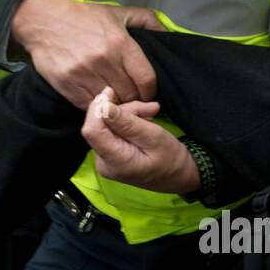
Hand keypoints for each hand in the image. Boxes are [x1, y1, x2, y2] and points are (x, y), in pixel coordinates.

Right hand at [11, 0, 165, 108]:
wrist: (42, 21)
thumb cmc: (82, 17)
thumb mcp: (117, 12)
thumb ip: (147, 20)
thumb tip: (168, 33)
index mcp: (120, 43)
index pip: (147, 80)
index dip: (151, 90)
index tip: (147, 91)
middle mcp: (104, 60)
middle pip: (131, 95)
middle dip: (134, 98)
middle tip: (131, 95)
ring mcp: (85, 75)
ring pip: (113, 104)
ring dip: (116, 103)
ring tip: (115, 96)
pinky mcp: (68, 86)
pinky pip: (92, 107)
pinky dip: (98, 105)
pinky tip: (98, 96)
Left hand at [82, 87, 199, 193]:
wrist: (178, 176)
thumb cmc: (171, 160)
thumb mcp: (154, 137)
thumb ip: (128, 123)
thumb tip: (104, 107)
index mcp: (115, 162)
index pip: (92, 131)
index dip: (97, 108)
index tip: (111, 93)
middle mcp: (104, 162)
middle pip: (100, 125)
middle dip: (122, 110)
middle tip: (150, 108)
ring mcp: (104, 159)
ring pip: (107, 124)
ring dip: (128, 114)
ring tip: (151, 115)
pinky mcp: (108, 153)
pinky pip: (111, 129)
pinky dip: (127, 121)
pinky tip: (144, 122)